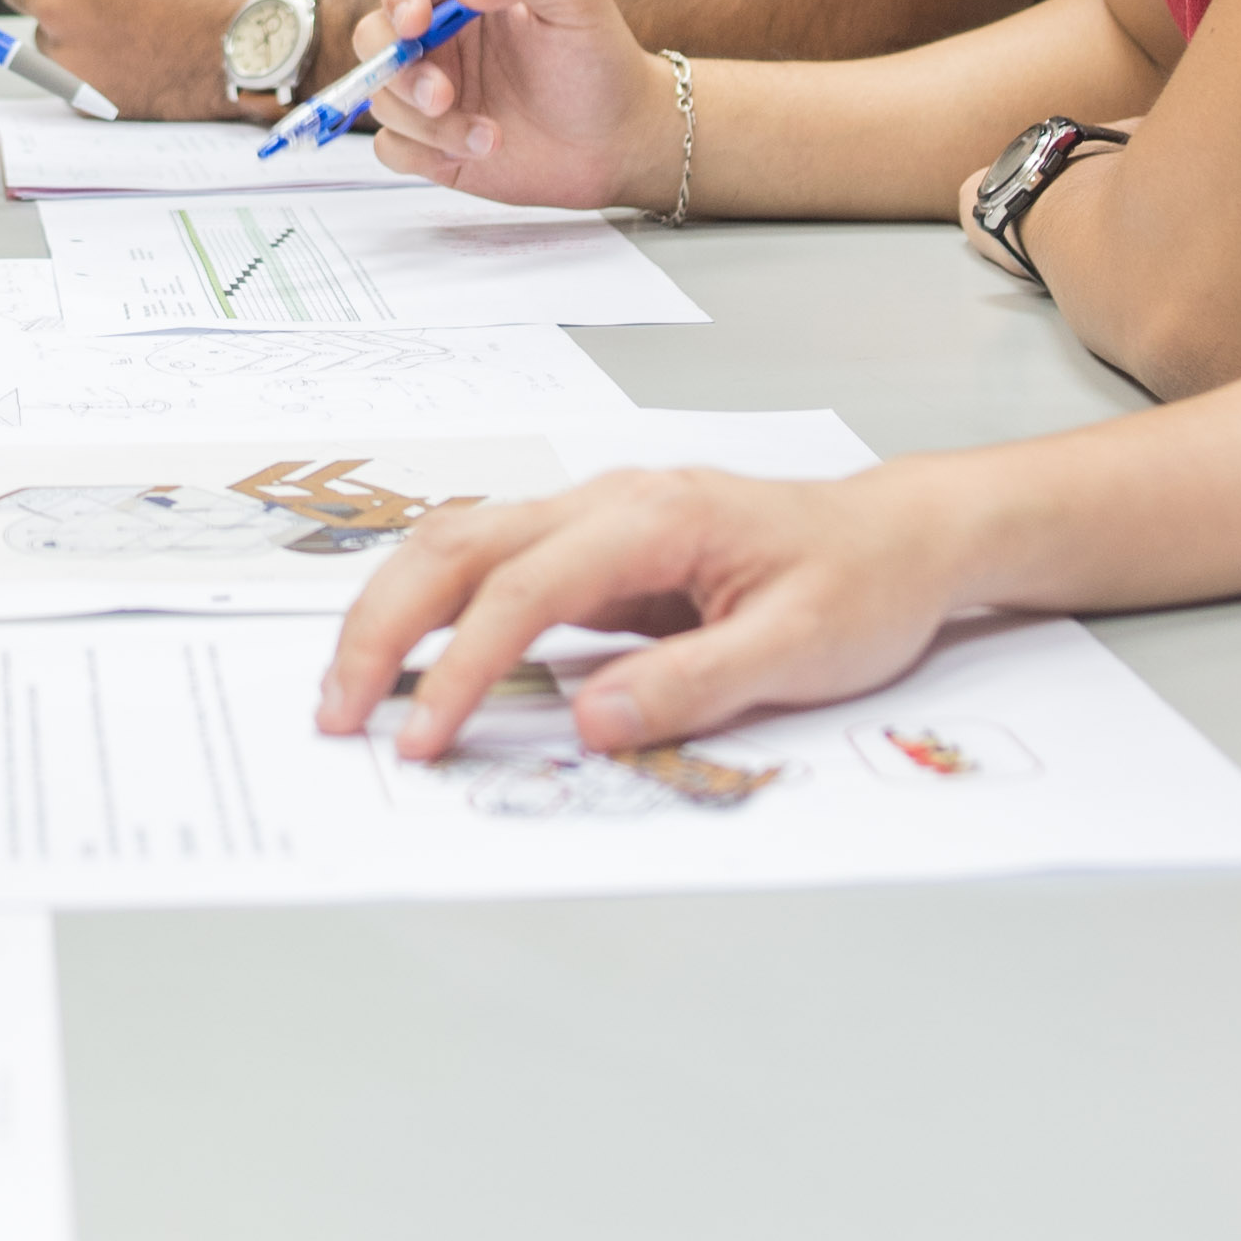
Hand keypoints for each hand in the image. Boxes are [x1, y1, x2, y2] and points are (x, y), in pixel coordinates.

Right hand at [310, 464, 966, 761]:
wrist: (900, 536)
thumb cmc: (861, 584)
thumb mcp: (802, 649)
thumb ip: (694, 683)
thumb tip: (594, 722)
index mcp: (654, 518)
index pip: (524, 592)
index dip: (463, 668)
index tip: (425, 738)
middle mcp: (607, 502)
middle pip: (456, 546)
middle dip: (384, 627)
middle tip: (340, 713)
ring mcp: (595, 517)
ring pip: (457, 543)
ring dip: (392, 612)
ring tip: (351, 691)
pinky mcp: (594, 548)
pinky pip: (489, 565)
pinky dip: (431, 607)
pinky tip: (407, 657)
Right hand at [352, 0, 658, 208]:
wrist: (620, 140)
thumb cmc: (601, 59)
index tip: (416, 23)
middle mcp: (437, 37)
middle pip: (373, 38)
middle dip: (399, 70)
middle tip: (442, 96)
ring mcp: (431, 91)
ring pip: (380, 98)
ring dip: (427, 123)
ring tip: (491, 136)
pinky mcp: (432, 142)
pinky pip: (391, 147)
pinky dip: (421, 153)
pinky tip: (474, 153)